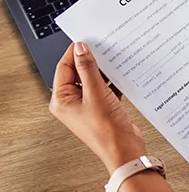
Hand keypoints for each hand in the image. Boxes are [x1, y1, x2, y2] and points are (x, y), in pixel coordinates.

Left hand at [49, 42, 145, 173]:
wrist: (125, 150)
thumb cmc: (106, 131)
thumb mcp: (95, 94)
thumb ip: (88, 69)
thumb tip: (81, 49)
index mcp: (61, 100)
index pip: (64, 68)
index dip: (75, 53)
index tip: (87, 41)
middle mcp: (72, 103)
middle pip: (78, 73)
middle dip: (91, 62)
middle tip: (103, 49)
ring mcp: (88, 105)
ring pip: (93, 80)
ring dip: (103, 72)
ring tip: (114, 63)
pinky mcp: (102, 108)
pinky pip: (105, 89)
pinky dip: (112, 82)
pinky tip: (121, 77)